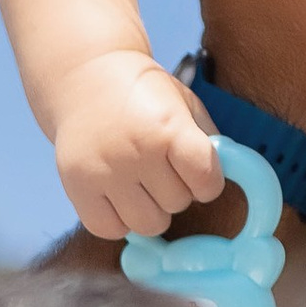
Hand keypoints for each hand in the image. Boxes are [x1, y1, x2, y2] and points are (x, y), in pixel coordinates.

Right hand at [52, 52, 222, 239]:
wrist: (86, 77)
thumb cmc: (145, 94)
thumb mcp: (185, 105)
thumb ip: (208, 143)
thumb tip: (228, 181)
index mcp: (169, 128)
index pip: (207, 181)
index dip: (208, 182)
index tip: (197, 171)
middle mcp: (136, 152)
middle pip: (177, 204)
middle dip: (177, 190)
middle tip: (161, 168)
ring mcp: (104, 172)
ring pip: (147, 225)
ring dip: (151, 209)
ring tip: (142, 184)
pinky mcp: (77, 187)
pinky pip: (110, 230)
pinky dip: (119, 220)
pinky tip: (119, 195)